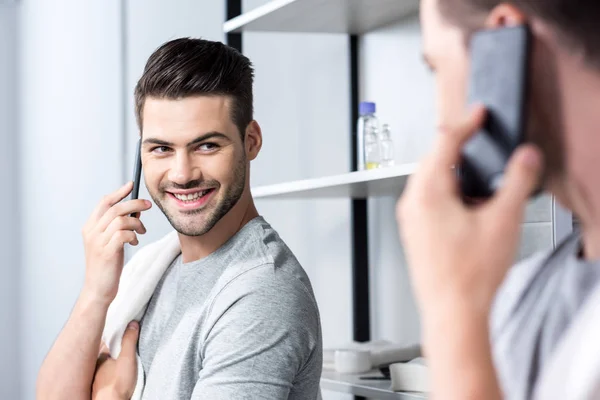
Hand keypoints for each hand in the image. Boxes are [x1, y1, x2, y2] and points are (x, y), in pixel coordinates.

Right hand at [82, 182, 151, 304]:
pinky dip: (133, 235)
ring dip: (136, 223)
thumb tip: (136, 210)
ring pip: (121, 220)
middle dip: (135, 204)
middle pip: (115, 208)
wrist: (98, 289)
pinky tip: (134, 242)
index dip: (118, 192)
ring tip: (141, 232)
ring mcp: (98, 242)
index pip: (104, 203)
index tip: (131, 185)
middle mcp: (91, 232)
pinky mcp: (107, 252)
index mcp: (89, 227)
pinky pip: (124, 234)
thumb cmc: (107, 265)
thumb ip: (118, 226)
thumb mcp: (110, 241)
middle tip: (148, 206)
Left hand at [92, 321, 139, 399]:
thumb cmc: (118, 382)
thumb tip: (132, 324)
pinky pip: (106, 375)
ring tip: (124, 364)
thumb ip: (129, 340)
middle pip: (107, 354)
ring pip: (106, 365)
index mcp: (100, 356)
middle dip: (115, 351)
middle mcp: (96, 366)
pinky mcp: (101, 386)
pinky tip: (118, 376)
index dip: (118, 338)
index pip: (109, 343)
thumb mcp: (127, 358)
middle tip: (126, 350)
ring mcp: (97, 377)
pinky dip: (111, 374)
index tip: (126, 334)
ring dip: (113, 363)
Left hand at [396, 106, 542, 322]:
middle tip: (477, 139)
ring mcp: (409, 220)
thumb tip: (526, 158)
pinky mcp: (413, 233)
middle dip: (456, 147)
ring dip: (451, 171)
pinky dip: (445, 191)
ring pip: (428, 180)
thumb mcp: (503, 221)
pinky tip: (465, 205)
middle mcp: (412, 203)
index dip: (465, 124)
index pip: (444, 143)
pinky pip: (426, 199)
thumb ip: (518, 182)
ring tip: (478, 177)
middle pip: (432, 160)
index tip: (477, 114)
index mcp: (428, 193)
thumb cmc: (469, 275)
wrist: (452, 311)